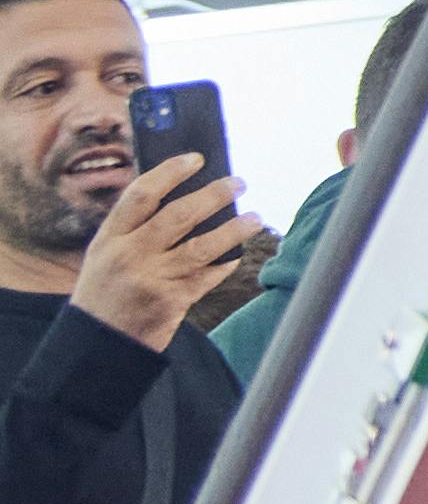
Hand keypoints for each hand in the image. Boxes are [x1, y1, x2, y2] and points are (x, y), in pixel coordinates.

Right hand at [69, 157, 263, 352]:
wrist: (96, 345)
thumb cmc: (106, 293)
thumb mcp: (105, 257)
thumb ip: (135, 229)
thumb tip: (186, 194)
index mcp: (109, 239)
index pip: (141, 195)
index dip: (170, 172)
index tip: (195, 158)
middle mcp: (129, 256)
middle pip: (178, 215)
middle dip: (213, 195)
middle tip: (238, 182)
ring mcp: (151, 279)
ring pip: (202, 246)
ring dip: (233, 230)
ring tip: (254, 217)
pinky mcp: (171, 302)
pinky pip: (208, 276)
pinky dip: (225, 264)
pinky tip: (236, 256)